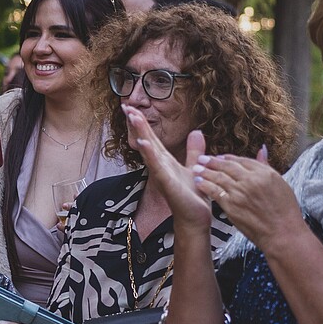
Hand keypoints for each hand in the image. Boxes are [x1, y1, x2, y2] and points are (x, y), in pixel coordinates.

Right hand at [127, 109, 211, 231]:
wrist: (195, 217)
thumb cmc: (192, 195)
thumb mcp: (193, 167)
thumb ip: (193, 150)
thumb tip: (196, 132)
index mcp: (165, 159)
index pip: (151, 136)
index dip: (142, 122)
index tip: (131, 107)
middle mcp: (160, 165)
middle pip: (146, 139)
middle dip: (137, 123)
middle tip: (126, 106)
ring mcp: (161, 173)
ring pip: (148, 150)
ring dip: (140, 133)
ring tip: (133, 117)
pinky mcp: (166, 183)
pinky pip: (157, 167)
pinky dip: (150, 155)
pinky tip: (144, 143)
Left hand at [193, 151, 298, 250]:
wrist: (283, 234)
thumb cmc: (285, 212)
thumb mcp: (281, 184)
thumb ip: (267, 166)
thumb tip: (261, 150)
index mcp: (265, 173)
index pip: (242, 160)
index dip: (228, 158)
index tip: (220, 157)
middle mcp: (252, 180)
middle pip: (227, 166)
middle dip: (212, 161)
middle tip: (202, 158)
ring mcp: (240, 192)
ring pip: (218, 177)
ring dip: (205, 171)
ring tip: (196, 168)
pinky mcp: (231, 205)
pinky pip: (214, 191)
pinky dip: (204, 185)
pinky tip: (198, 182)